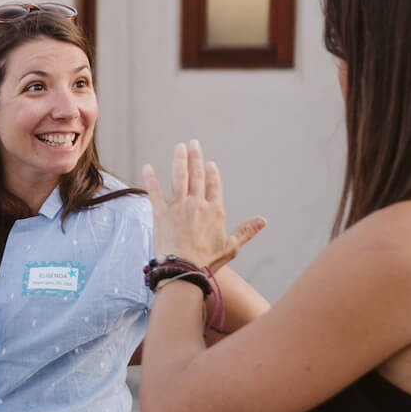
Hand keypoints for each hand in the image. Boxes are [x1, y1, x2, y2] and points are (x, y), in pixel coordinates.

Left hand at [141, 140, 265, 271]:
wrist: (183, 269)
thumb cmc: (207, 261)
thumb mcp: (231, 247)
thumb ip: (246, 231)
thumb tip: (263, 220)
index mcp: (215, 211)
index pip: (214, 186)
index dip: (212, 174)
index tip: (210, 164)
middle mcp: (197, 204)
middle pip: (196, 175)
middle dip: (195, 158)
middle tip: (193, 143)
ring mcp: (178, 206)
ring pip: (179, 177)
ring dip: (179, 160)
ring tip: (179, 147)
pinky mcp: (160, 213)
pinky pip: (154, 191)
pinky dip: (150, 178)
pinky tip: (147, 167)